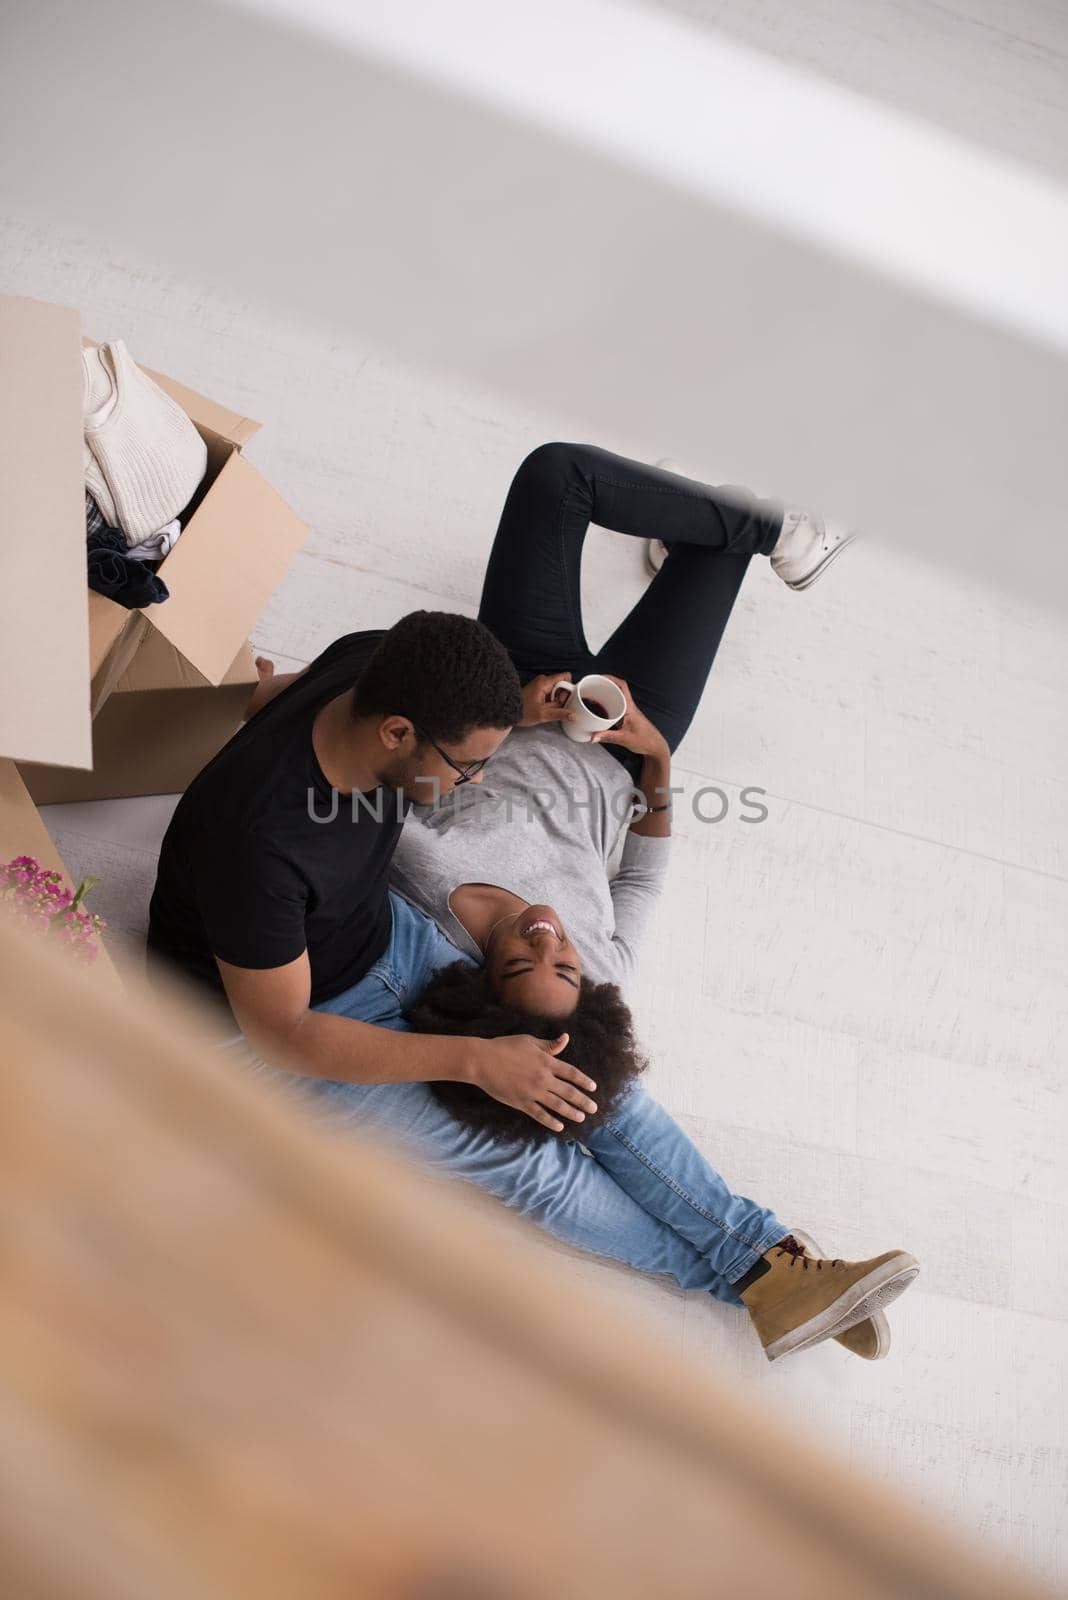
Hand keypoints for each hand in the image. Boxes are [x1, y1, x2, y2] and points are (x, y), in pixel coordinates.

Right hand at [469, 1033, 598, 1132]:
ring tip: (581, 1118)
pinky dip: (550, 1121)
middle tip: (594, 1109)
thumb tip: (566, 1038)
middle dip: (583, 1101)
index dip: (584, 1081)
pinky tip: (559, 1127)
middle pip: (569, 1091)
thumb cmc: (505, 1046)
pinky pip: (539, 1114)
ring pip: (557, 1105)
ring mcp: (533, 1092)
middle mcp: (543, 1078)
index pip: (571, 1073)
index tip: (593, 1088)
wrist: (483, 1060)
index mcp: (547, 1061)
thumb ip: (549, 1045)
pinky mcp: (521, 1102)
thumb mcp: (529, 1041)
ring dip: (571, 1112)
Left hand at [519, 672, 575, 728]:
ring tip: (547, 708)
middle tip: (554, 706)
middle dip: (562, 697)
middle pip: (562, 684)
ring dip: (556, 700)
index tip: (563, 699)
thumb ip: (560, 714)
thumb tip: (574, 715)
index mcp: (545, 682)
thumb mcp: (543, 715)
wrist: (508, 711)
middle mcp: (543, 680)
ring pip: (557, 689)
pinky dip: (551, 700)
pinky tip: (545, 707)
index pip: (565, 676)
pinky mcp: (539, 689)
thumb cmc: (522, 711)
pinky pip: (551, 692)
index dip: (568, 688)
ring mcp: (541, 684)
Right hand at [589, 676, 667, 758]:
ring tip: (591, 697)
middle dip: (604, 686)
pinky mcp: (626, 718)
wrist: (655, 747)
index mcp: (630, 707)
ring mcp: (628, 712)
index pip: (622, 686)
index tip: (599, 677)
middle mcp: (629, 707)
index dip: (611, 678)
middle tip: (591, 687)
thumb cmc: (646, 740)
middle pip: (617, 690)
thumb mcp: (625, 739)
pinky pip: (615, 708)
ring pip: (615, 699)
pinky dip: (606, 707)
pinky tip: (598, 711)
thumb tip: (593, 737)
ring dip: (604, 696)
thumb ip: (608, 737)